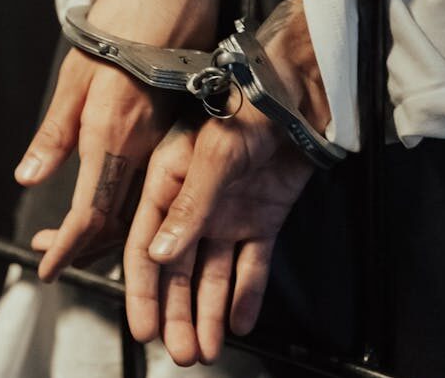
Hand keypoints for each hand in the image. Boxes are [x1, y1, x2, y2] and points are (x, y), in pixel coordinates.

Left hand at [19, 0, 219, 280]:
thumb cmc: (120, 26)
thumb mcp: (75, 74)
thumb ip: (55, 132)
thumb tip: (29, 176)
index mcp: (112, 133)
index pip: (90, 211)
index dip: (67, 246)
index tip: (47, 268)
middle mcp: (144, 146)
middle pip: (117, 220)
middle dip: (82, 248)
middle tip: (52, 257)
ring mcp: (167, 141)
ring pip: (138, 208)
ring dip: (106, 234)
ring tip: (75, 244)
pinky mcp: (179, 133)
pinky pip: (154, 186)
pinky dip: (130, 208)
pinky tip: (113, 210)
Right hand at [123, 0, 330, 364]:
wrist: (302, 92)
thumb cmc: (249, 104)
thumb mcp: (213, 152)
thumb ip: (188, 204)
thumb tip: (160, 252)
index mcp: (168, 182)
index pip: (145, 246)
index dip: (142, 289)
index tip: (142, 325)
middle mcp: (194, 204)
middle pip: (177, 270)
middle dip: (175, 313)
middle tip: (178, 351)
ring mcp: (228, 213)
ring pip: (211, 274)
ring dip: (206, 312)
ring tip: (204, 348)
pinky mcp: (263, 218)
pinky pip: (252, 265)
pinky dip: (246, 293)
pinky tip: (240, 321)